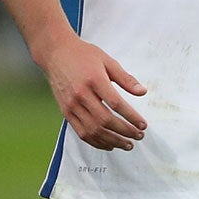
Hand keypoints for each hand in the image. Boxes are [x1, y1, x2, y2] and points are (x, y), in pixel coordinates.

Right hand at [41, 34, 147, 150]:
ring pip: (93, 130)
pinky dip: (97, 142)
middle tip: (139, 136)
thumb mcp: (107, 61)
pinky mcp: (66, 112)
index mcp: (94, 80)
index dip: (131, 117)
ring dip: (113, 140)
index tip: (143, 125)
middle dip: (125, 131)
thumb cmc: (83, 55)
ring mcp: (71, 105)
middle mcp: (81, 94)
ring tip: (127, 144)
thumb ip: (125, 78)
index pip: (116, 104)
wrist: (55, 54)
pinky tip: (109, 144)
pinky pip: (81, 132)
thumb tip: (142, 92)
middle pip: (105, 120)